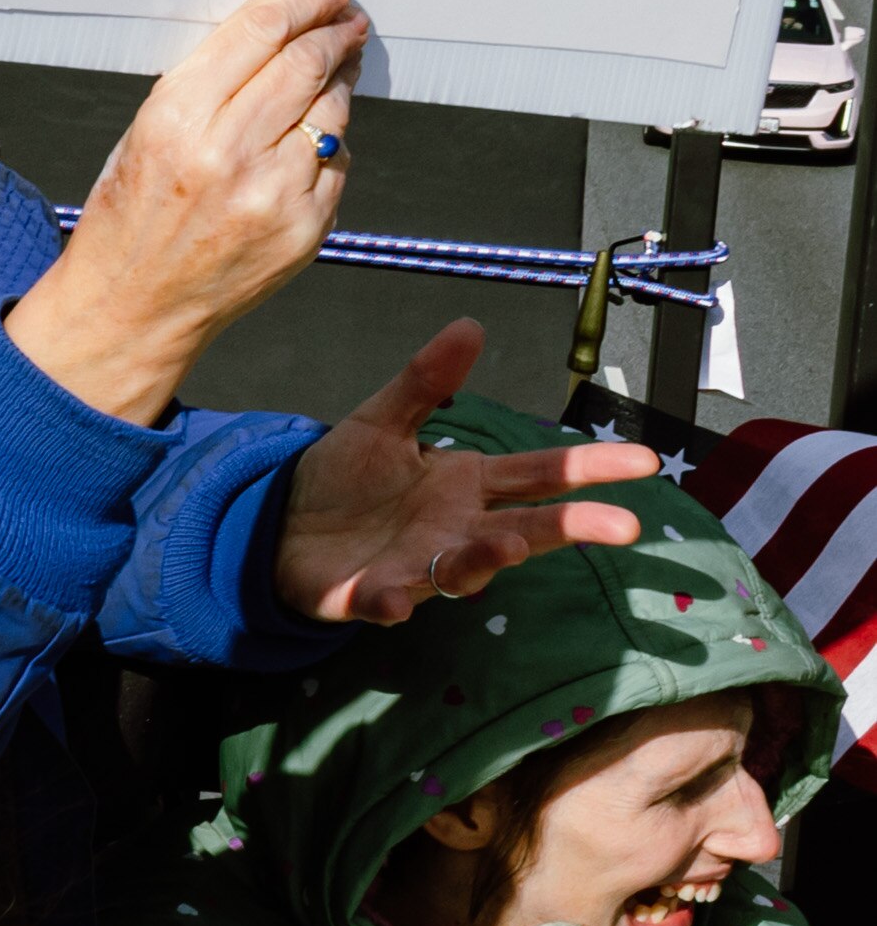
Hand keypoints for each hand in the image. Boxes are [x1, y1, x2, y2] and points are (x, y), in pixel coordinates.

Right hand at [3, 0, 364, 422]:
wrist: (133, 304)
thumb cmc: (129, 216)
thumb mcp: (144, 132)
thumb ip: (207, 84)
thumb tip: (276, 36)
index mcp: (175, 117)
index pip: (259, 33)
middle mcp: (228, 152)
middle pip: (305, 63)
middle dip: (335, 32)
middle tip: (348, 20)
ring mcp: (274, 193)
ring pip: (331, 109)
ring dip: (341, 80)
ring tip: (339, 66)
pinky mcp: (305, 228)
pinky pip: (335, 163)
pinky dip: (329, 142)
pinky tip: (312, 138)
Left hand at [273, 319, 655, 623]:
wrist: (281, 522)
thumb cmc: (346, 478)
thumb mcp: (382, 421)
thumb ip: (426, 382)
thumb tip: (470, 326)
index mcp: (466, 485)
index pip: (541, 474)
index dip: (590, 467)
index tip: (644, 461)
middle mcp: (455, 530)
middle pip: (526, 527)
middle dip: (573, 526)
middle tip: (625, 525)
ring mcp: (416, 565)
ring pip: (463, 567)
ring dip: (485, 557)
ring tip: (508, 542)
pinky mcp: (367, 592)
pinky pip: (384, 599)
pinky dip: (390, 599)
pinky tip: (393, 598)